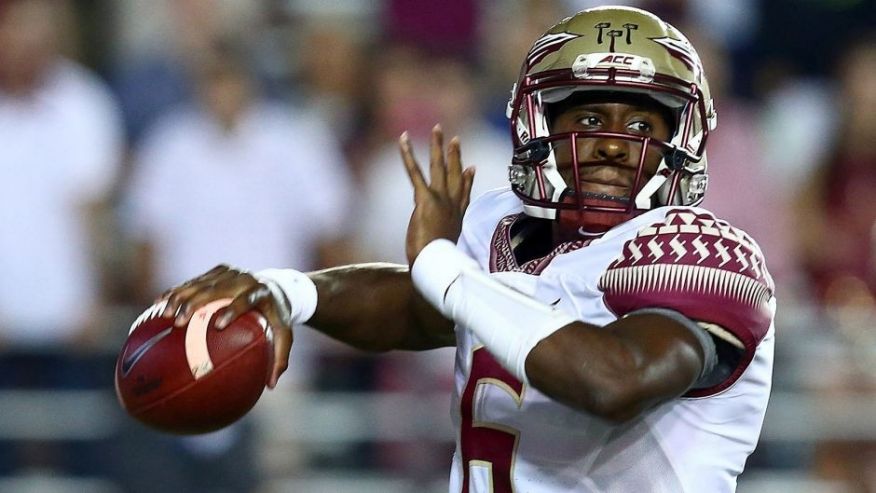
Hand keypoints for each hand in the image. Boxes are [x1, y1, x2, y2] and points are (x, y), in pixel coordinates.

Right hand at [159, 264, 291, 387]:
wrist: (276, 287)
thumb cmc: (276, 317)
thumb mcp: (285, 335)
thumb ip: (280, 358)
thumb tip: (271, 386)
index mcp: (260, 292)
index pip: (245, 300)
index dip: (232, 310)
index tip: (218, 325)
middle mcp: (243, 279)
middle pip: (216, 289)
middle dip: (195, 303)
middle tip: (179, 322)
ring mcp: (229, 272)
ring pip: (200, 283)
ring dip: (180, 297)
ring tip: (164, 314)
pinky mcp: (217, 271)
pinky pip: (194, 281)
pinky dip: (177, 291)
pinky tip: (159, 303)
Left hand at [400, 124, 475, 265]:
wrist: (436, 266)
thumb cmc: (438, 265)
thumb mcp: (444, 252)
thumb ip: (444, 244)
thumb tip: (446, 247)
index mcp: (457, 217)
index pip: (464, 194)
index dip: (468, 180)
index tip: (472, 168)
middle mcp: (452, 205)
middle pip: (455, 175)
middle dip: (454, 156)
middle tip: (455, 139)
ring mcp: (440, 200)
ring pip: (439, 167)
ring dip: (438, 147)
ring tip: (438, 130)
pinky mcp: (425, 199)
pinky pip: (415, 172)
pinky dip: (408, 155)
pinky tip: (404, 139)